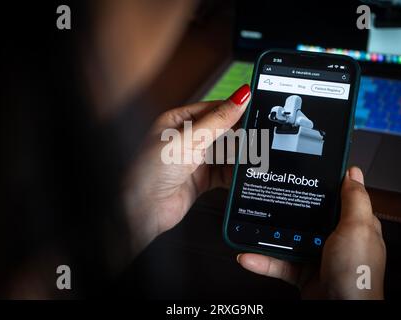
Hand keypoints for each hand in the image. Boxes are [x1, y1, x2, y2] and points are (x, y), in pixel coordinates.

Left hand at [123, 84, 250, 255]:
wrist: (142, 210)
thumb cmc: (150, 171)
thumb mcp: (189, 138)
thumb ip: (218, 119)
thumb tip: (241, 98)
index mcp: (178, 121)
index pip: (213, 109)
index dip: (234, 109)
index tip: (255, 108)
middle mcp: (187, 139)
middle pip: (222, 131)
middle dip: (239, 134)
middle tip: (258, 135)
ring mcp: (194, 160)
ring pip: (225, 153)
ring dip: (238, 154)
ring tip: (253, 153)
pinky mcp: (201, 180)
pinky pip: (224, 173)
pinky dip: (235, 173)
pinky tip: (242, 171)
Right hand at [237, 167, 385, 298]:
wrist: (339, 312)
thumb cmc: (357, 274)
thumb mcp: (357, 229)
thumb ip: (354, 201)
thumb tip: (353, 173)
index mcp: (352, 225)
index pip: (337, 198)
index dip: (321, 185)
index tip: (301, 172)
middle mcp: (335, 239)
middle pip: (308, 216)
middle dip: (288, 210)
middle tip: (270, 196)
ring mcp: (317, 255)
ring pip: (288, 239)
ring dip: (268, 237)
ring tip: (252, 227)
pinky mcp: (302, 272)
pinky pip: (278, 263)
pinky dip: (262, 261)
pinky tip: (248, 256)